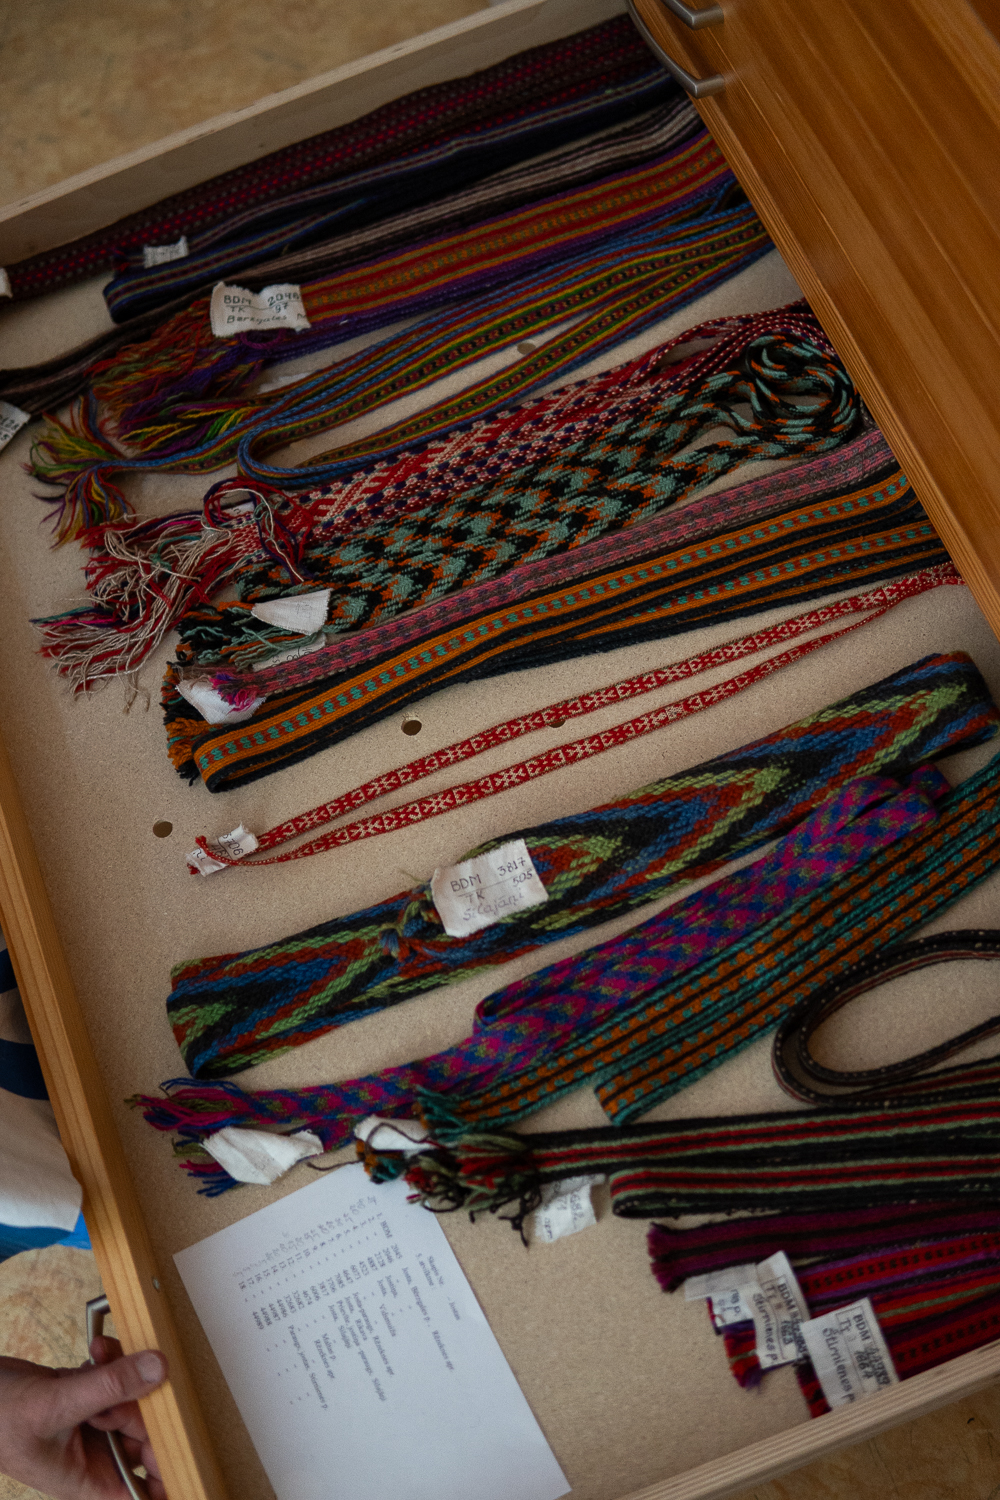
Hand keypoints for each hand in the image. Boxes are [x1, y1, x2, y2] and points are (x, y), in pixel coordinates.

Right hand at [0, 1334, 167, 1499]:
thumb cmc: (0, 1418)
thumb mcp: (56, 1405)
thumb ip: (109, 1387)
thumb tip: (158, 1369)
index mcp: (88, 1479)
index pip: (144, 1492)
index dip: (173, 1477)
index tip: (196, 1451)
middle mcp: (95, 1455)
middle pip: (147, 1435)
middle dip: (145, 1404)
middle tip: (133, 1377)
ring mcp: (92, 1423)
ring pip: (133, 1399)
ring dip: (125, 1374)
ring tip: (103, 1358)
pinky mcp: (88, 1396)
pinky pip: (115, 1378)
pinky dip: (111, 1360)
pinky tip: (97, 1348)